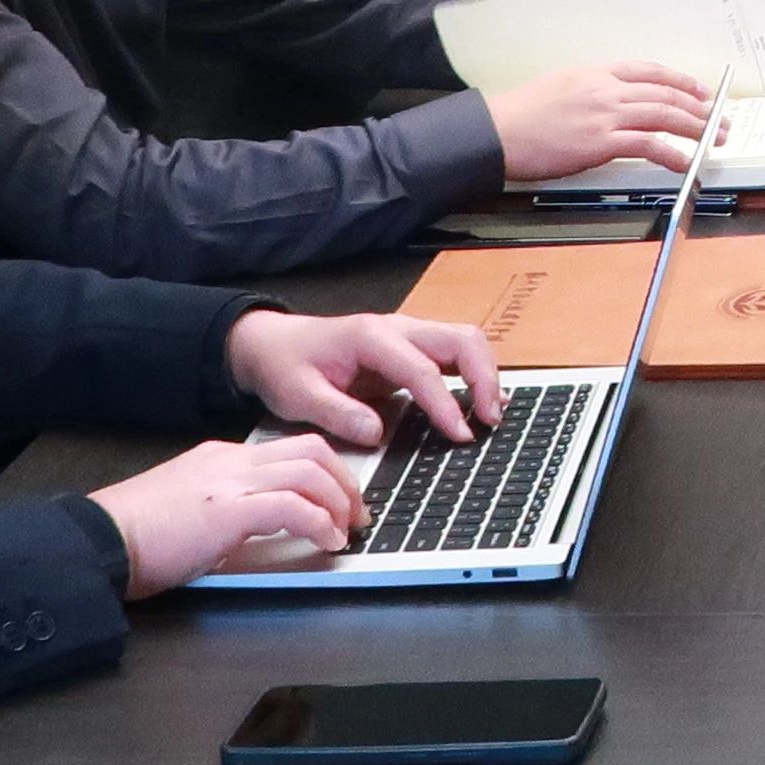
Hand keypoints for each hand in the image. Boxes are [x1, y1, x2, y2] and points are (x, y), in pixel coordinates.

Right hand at [84, 438, 362, 594]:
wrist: (99, 540)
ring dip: (339, 503)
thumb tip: (263, 525)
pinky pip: (294, 506)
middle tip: (356, 516)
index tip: (340, 501)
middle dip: (344, 482)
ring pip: (310, 471)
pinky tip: (327, 542)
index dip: (326, 472)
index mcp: (221, 458)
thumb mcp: (190, 509)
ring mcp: (230, 481)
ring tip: (346, 532)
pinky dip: (320, 523)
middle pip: (311, 450)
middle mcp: (230, 460)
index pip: (290, 449)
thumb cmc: (135, 535)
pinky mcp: (229, 510)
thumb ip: (226, 506)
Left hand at [224, 306, 504, 447]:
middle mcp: (396, 329)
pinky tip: (480, 403)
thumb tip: (377, 433)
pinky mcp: (411, 349)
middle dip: (484, 378)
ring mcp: (407, 336)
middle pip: (461, 340)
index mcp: (370, 337)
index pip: (422, 370)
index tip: (460, 435)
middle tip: (490, 420)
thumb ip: (337, 413)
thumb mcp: (297, 395)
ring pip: (465, 342)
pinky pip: (454, 355)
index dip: (445, 405)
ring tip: (491, 414)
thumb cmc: (284, 366)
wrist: (272, 344)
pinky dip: (474, 375)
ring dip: (485, 374)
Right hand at [486, 59, 716, 183]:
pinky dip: (673, 154)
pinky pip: (648, 146)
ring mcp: (605, 114)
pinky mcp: (601, 142)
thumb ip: (590, 91)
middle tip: (719, 118)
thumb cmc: (520, 113)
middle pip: (664, 93)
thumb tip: (610, 103)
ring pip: (664, 115)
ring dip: (695, 127)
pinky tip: (687, 162)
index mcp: (595, 72)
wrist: (497, 130)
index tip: (699, 90)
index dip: (679, 80)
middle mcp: (605, 89)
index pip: (648, 71)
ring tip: (714, 137)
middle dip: (698, 106)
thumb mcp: (559, 86)